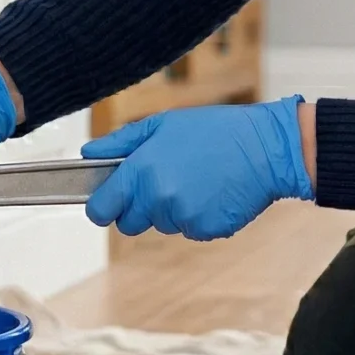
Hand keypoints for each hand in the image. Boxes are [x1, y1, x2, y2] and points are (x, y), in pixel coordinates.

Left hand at [82, 97, 311, 240]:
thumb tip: (89, 154)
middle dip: (138, 208)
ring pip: (162, 225)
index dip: (102, 207)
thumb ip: (121, 143)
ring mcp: (182, 217)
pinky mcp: (205, 230)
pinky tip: (212, 192)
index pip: (101, 209)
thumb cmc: (215, 131)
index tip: (108, 202)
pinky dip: (197, 217)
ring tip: (196, 179)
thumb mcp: (163, 124)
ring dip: (171, 209)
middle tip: (163, 181)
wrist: (266, 148)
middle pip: (129, 224)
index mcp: (142, 170)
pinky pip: (189, 230)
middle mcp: (158, 197)